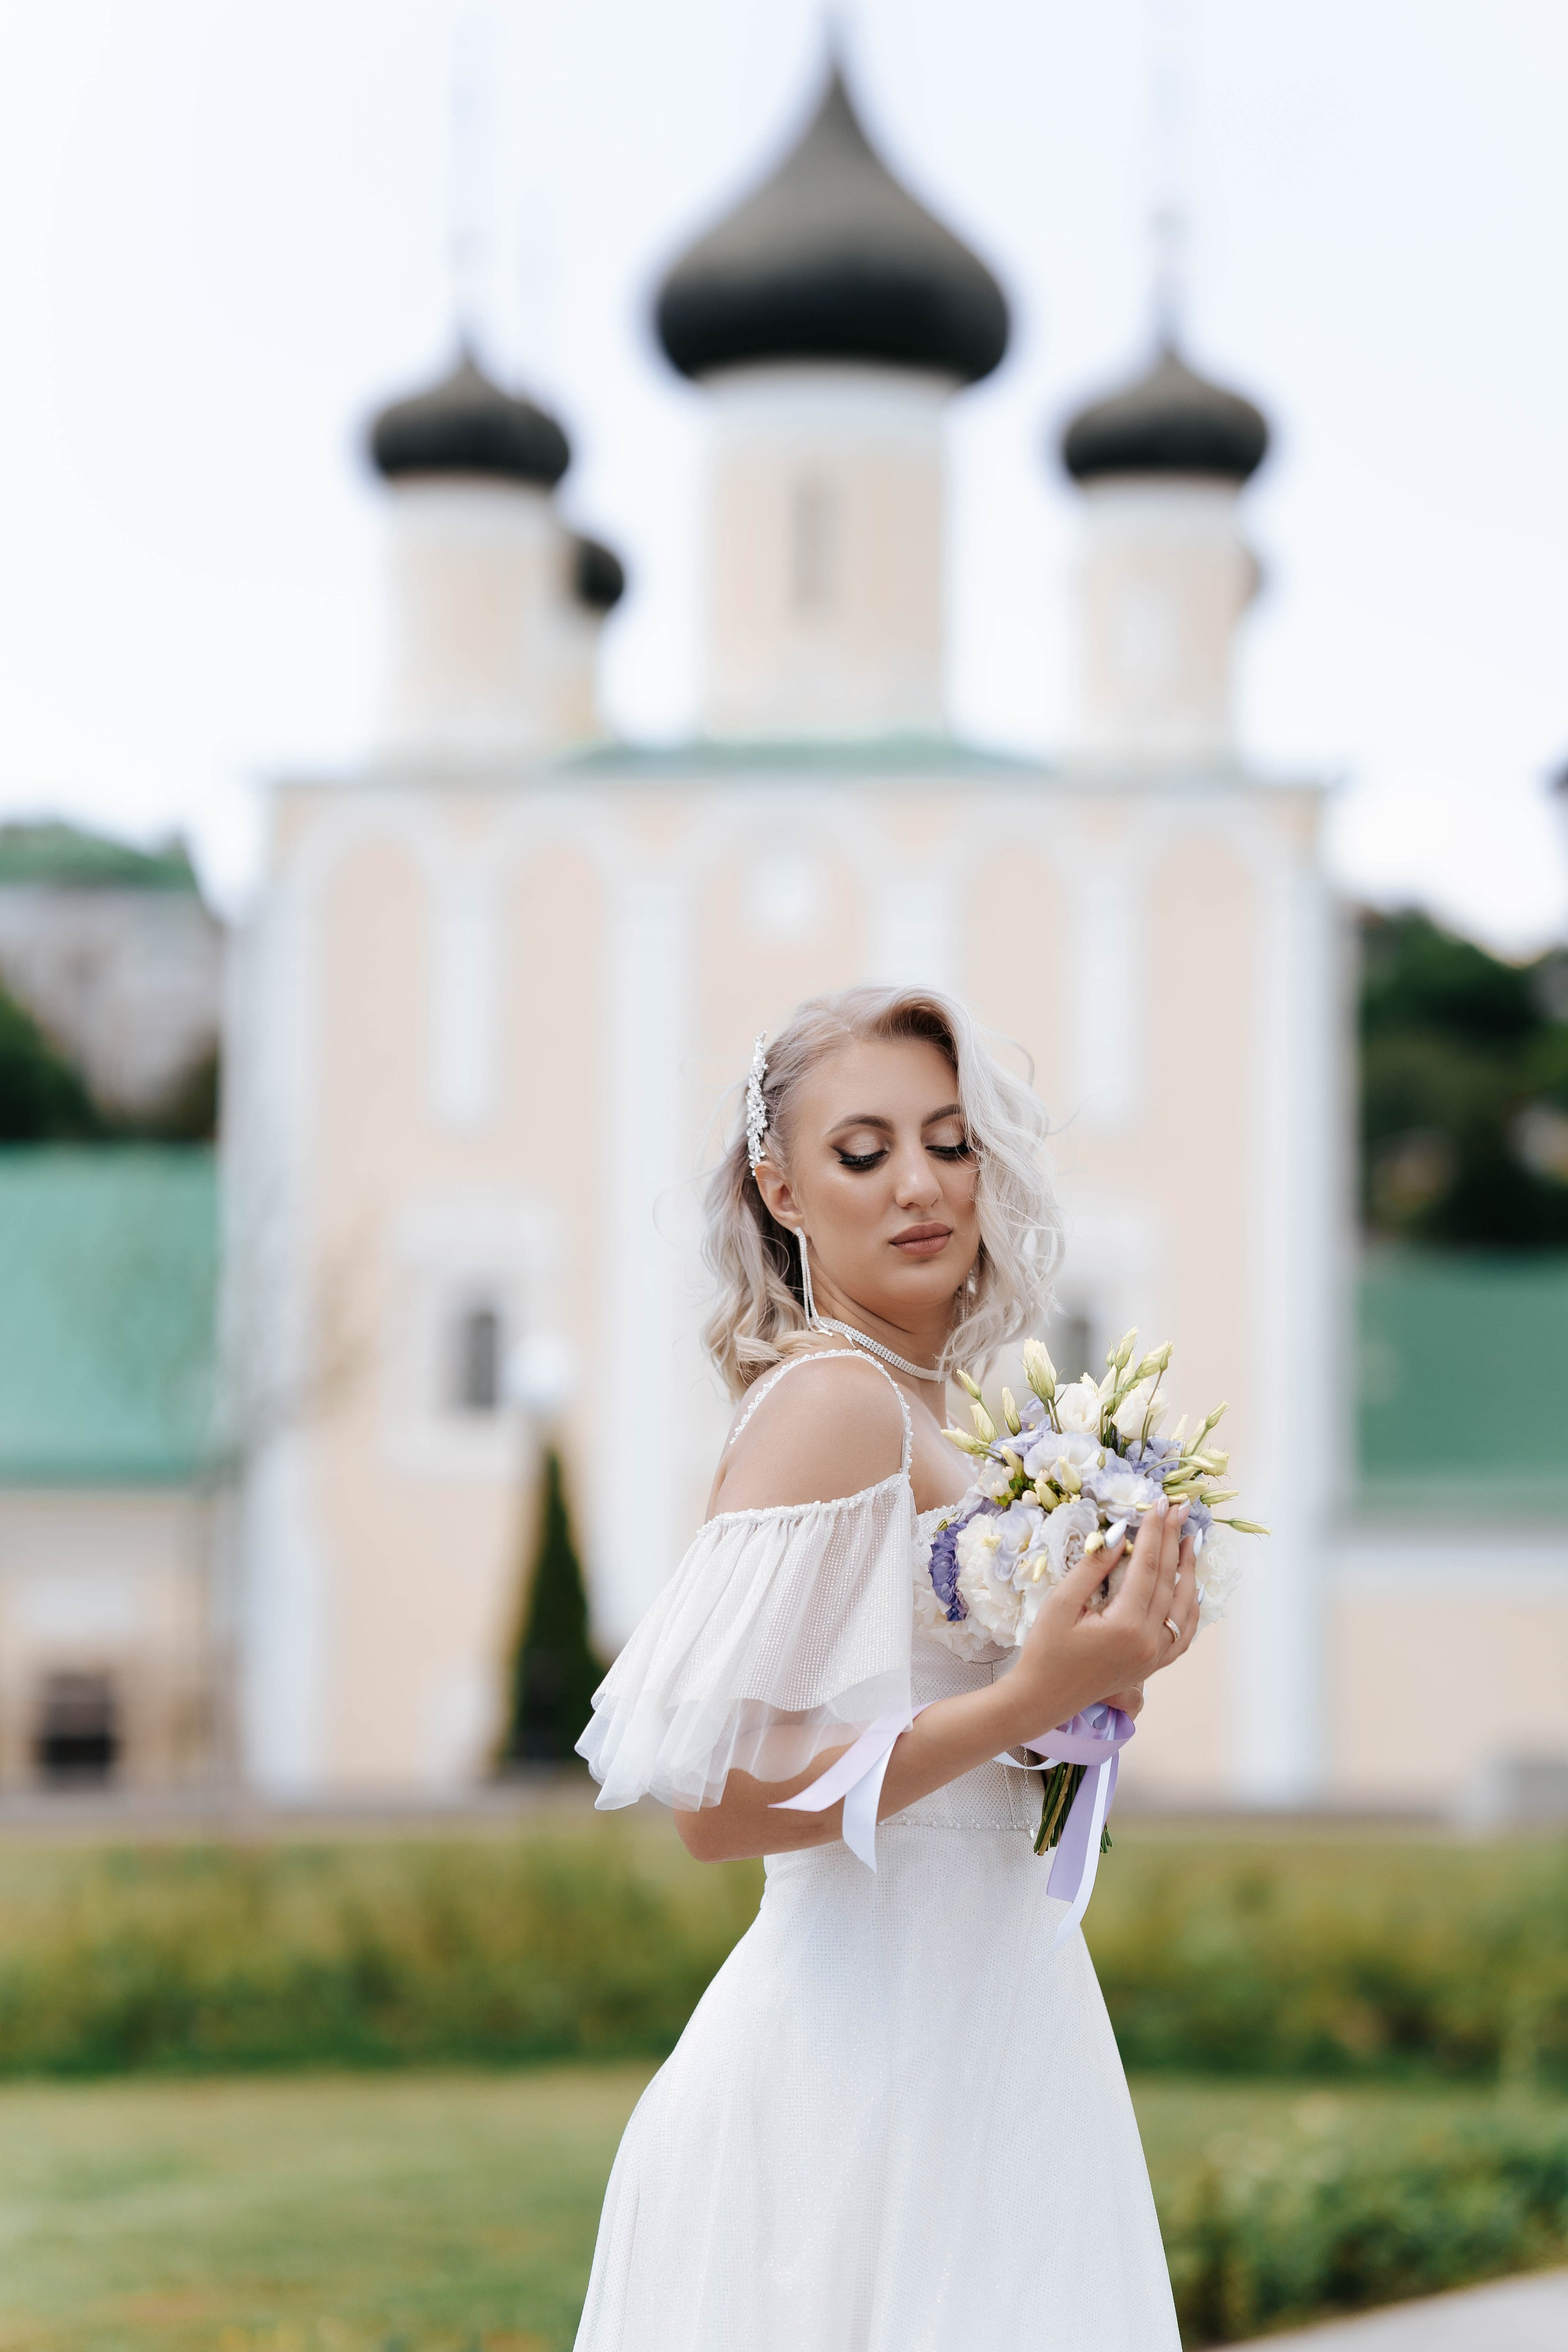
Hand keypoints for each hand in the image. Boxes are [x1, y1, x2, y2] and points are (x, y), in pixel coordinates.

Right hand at [1004, 1501, 1199, 1742]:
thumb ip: (1092, 1568)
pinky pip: (1183, 1634)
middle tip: (1181, 1509)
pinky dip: (1191, 1609)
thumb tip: (1119, 1535)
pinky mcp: (1153, 1665)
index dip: (1154, 1532)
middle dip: (1174, 1541)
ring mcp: (1155, 1657)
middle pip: (1168, 1581)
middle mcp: (1148, 1642)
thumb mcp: (1061, 1603)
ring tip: (1190, 1539)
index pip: (1147, 1567)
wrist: (1043, 1698)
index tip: (1161, 1503)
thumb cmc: (1045, 1650)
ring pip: (1184, 1607)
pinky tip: (1191, 1588)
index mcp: (1125, 1625)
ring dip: (1189, 1571)